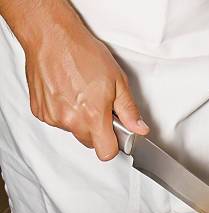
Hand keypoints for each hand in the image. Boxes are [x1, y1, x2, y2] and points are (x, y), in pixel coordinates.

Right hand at [23, 7, 148, 159]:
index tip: (114, 134)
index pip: (106, 153)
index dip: (113, 145)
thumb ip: (129, 111)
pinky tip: (66, 92)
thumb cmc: (82, 52)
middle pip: (90, 142)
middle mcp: (71, 120)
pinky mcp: (41, 112)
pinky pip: (57, 121)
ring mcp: (54, 117)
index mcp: (93, 116)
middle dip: (97, 129)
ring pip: (73, 131)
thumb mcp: (117, 81)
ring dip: (79, 119)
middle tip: (98, 106)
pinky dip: (63, 111)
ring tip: (80, 94)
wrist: (51, 36)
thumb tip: (140, 129)